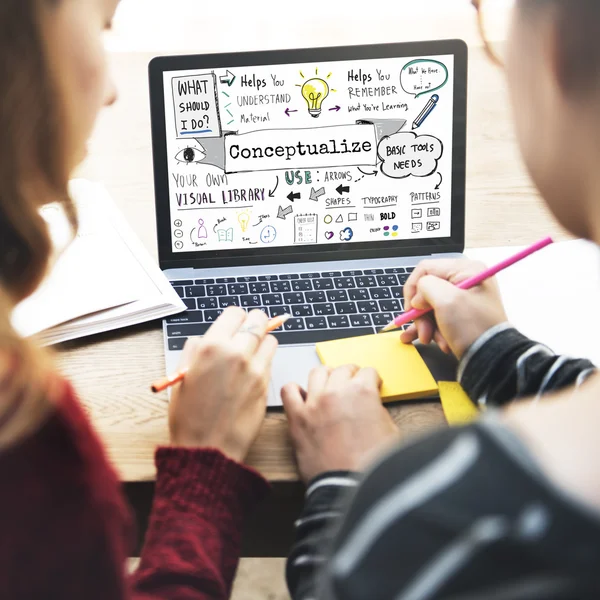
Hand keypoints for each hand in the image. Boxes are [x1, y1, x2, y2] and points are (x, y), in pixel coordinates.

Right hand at [169, 307, 277, 461]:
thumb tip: (204, 339)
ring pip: (270, 339)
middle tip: (247, 331)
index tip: (233, 325)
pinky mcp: (267, 384)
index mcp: (212, 347)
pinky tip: (252, 371)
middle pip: (258, 320)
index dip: (234, 318)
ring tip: (250, 353)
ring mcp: (255, 369)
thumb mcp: (181, 376)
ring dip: (262, 341)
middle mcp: (237, 353)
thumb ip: (194, 351)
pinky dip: (265, 360)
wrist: (208, 449)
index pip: (235, 313)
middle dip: (253, 323)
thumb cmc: (189, 416)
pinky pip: (271, 361)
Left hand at [281, 365, 398, 482]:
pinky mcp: (297, 418)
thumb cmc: (372, 465)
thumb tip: (371, 406)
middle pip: (343, 369)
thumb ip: (378, 410)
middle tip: (352, 385)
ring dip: (326, 377)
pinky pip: (288, 391)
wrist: (350, 488)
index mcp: (362, 392)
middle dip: (350, 375)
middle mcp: (336, 392)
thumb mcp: (390, 431)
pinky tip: (303, 397)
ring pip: (317, 373)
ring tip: (329, 386)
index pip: (367, 372)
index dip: (371, 380)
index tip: (370, 385)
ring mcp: (314, 403)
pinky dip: (294, 390)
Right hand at [400, 258, 507, 358]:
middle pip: (427, 290)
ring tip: (429, 339)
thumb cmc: (473, 327)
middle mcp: (465, 281)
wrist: (492, 359)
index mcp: (466, 270)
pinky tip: (427, 339)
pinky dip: (431, 329)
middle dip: (420, 313)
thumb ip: (425, 287)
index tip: (411, 309)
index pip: (425, 269)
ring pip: (430, 306)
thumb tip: (418, 297)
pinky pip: (438, 317)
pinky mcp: (461, 315)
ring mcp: (463, 299)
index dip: (413, 289)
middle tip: (423, 331)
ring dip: (426, 324)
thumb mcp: (446, 300)